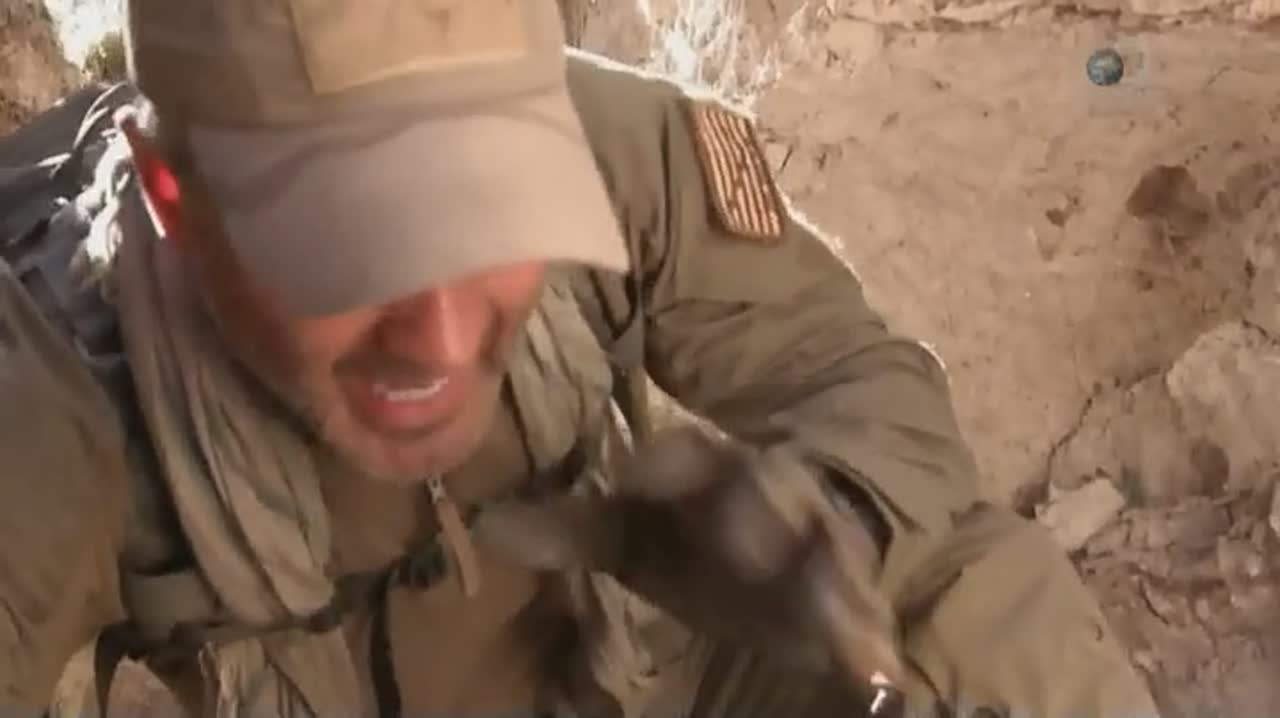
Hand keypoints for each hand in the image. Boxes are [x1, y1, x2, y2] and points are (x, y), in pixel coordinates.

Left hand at [472, 426, 905, 700]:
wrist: (798, 534)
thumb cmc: (699, 537)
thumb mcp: (639, 534)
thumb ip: (576, 529)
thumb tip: (487, 525)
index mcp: (712, 471)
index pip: (690, 457)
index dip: (667, 466)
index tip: (638, 478)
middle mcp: (773, 496)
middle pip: (772, 492)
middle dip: (763, 511)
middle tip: (745, 540)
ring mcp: (819, 545)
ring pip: (830, 552)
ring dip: (833, 584)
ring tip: (837, 623)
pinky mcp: (852, 596)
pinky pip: (866, 614)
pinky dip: (869, 643)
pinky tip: (876, 676)